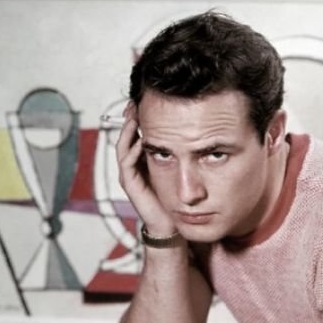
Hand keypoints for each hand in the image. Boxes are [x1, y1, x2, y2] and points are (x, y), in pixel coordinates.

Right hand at [114, 102, 176, 235]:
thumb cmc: (176, 197)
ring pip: (124, 144)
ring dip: (128, 129)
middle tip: (137, 100)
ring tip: (135, 114)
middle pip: (128, 133)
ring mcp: (130, 173)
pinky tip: (140, 138)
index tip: (148, 99)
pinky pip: (126, 162)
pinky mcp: (129, 183)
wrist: (171, 223)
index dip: (141, 115)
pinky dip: (131, 148)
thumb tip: (198, 128)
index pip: (139, 130)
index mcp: (145, 158)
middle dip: (132, 116)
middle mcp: (135, 163)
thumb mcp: (181, 167)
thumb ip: (183, 150)